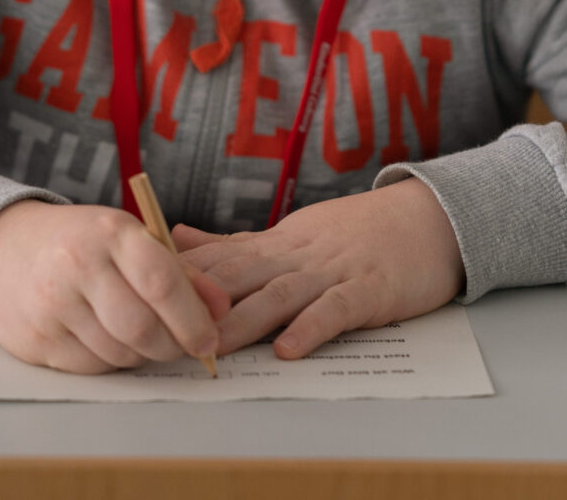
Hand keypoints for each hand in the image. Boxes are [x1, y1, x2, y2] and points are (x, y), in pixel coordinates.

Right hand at [0, 200, 228, 373]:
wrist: (6, 249)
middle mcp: (76, 265)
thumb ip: (180, 271)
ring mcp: (50, 304)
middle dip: (171, 346)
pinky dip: (110, 361)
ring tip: (142, 337)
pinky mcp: (33, 338)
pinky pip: (91, 367)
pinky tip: (107, 340)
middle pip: (141, 328)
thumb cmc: (82, 243)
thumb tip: (221, 308)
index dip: (193, 319)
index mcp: (109, 232)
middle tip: (182, 347)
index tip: (209, 341)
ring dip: (142, 355)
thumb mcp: (130, 238)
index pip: (161, 282)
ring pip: (118, 353)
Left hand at [172, 177, 464, 359]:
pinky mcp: (369, 289)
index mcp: (276, 244)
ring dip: (244, 321)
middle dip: (199, 305)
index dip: (178, 280)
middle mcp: (297, 255)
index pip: (217, 260)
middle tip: (163, 332)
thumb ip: (234, 243)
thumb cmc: (357, 232)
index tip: (138, 296)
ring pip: (280, 295)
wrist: (428, 219)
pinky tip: (291, 349)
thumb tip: (174, 237)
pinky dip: (313, 327)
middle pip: (240, 277)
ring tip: (213, 347)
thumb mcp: (290, 232)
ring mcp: (333, 271)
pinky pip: (337, 309)